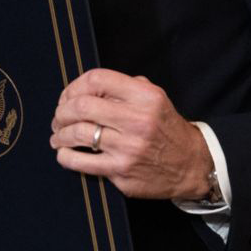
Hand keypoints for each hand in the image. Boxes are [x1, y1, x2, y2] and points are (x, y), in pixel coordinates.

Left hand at [50, 68, 212, 200]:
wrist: (191, 164)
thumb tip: (83, 90)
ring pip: (78, 133)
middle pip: (82, 106)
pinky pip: (81, 162)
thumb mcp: (154, 99)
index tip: (68, 96)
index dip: (74, 86)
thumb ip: (123, 89)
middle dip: (62, 111)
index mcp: (145, 97)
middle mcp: (137, 120)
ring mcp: (128, 147)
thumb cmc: (165, 129)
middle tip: (59, 118)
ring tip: (58, 135)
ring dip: (60, 134)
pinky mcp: (121, 171)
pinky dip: (65, 156)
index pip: (97, 80)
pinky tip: (65, 153)